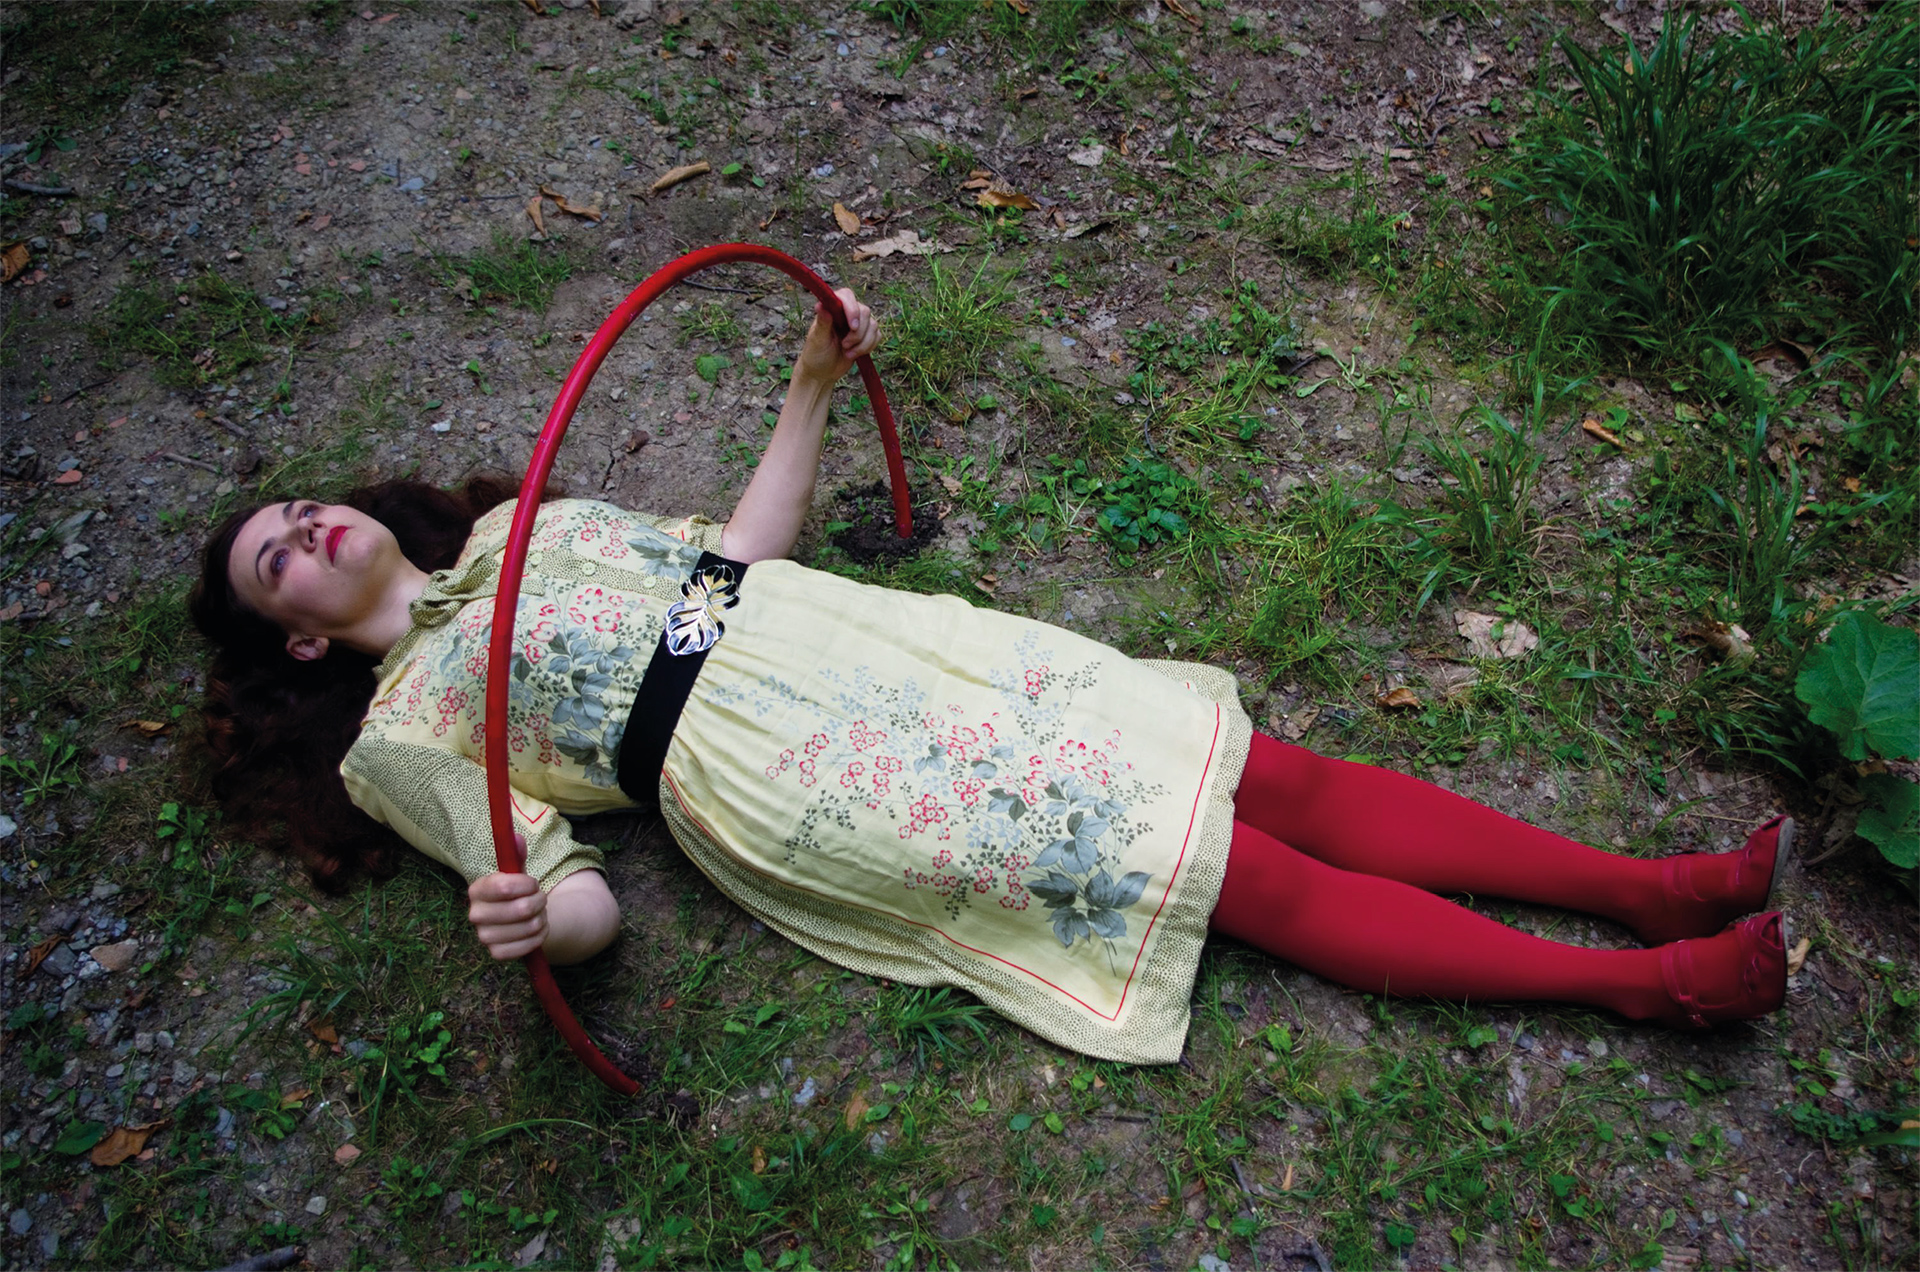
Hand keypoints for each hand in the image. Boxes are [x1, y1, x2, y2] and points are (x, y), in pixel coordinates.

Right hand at [468, 834, 547, 959]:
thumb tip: (516, 838)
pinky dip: (540, 936)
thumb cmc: (517, 891)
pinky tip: (537, 929)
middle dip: (539, 902)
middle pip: (520, 909)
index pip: (503, 886)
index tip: (533, 883)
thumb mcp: (518, 872)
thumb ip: (516, 855)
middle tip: (539, 899)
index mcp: (477, 890)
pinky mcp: (496, 953)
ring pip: (528, 927)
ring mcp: (484, 936)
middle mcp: (475, 914)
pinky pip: (527, 946)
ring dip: (542, 918)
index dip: (526, 884)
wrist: (520, 919)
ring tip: (538, 913)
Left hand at [794, 287, 879, 386]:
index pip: (847, 296)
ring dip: (863, 343)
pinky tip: (855, 354)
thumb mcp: (817, 340)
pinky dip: (869, 347)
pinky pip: (877, 336)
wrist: (822, 372)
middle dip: (858, 332)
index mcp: (832, 309)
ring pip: (873, 325)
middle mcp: (846, 313)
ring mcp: (857, 324)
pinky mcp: (866, 335)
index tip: (852, 327)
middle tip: (845, 345)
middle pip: (864, 311)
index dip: (853, 309)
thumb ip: (822, 323)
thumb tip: (820, 305)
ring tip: (848, 353)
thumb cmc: (815, 355)